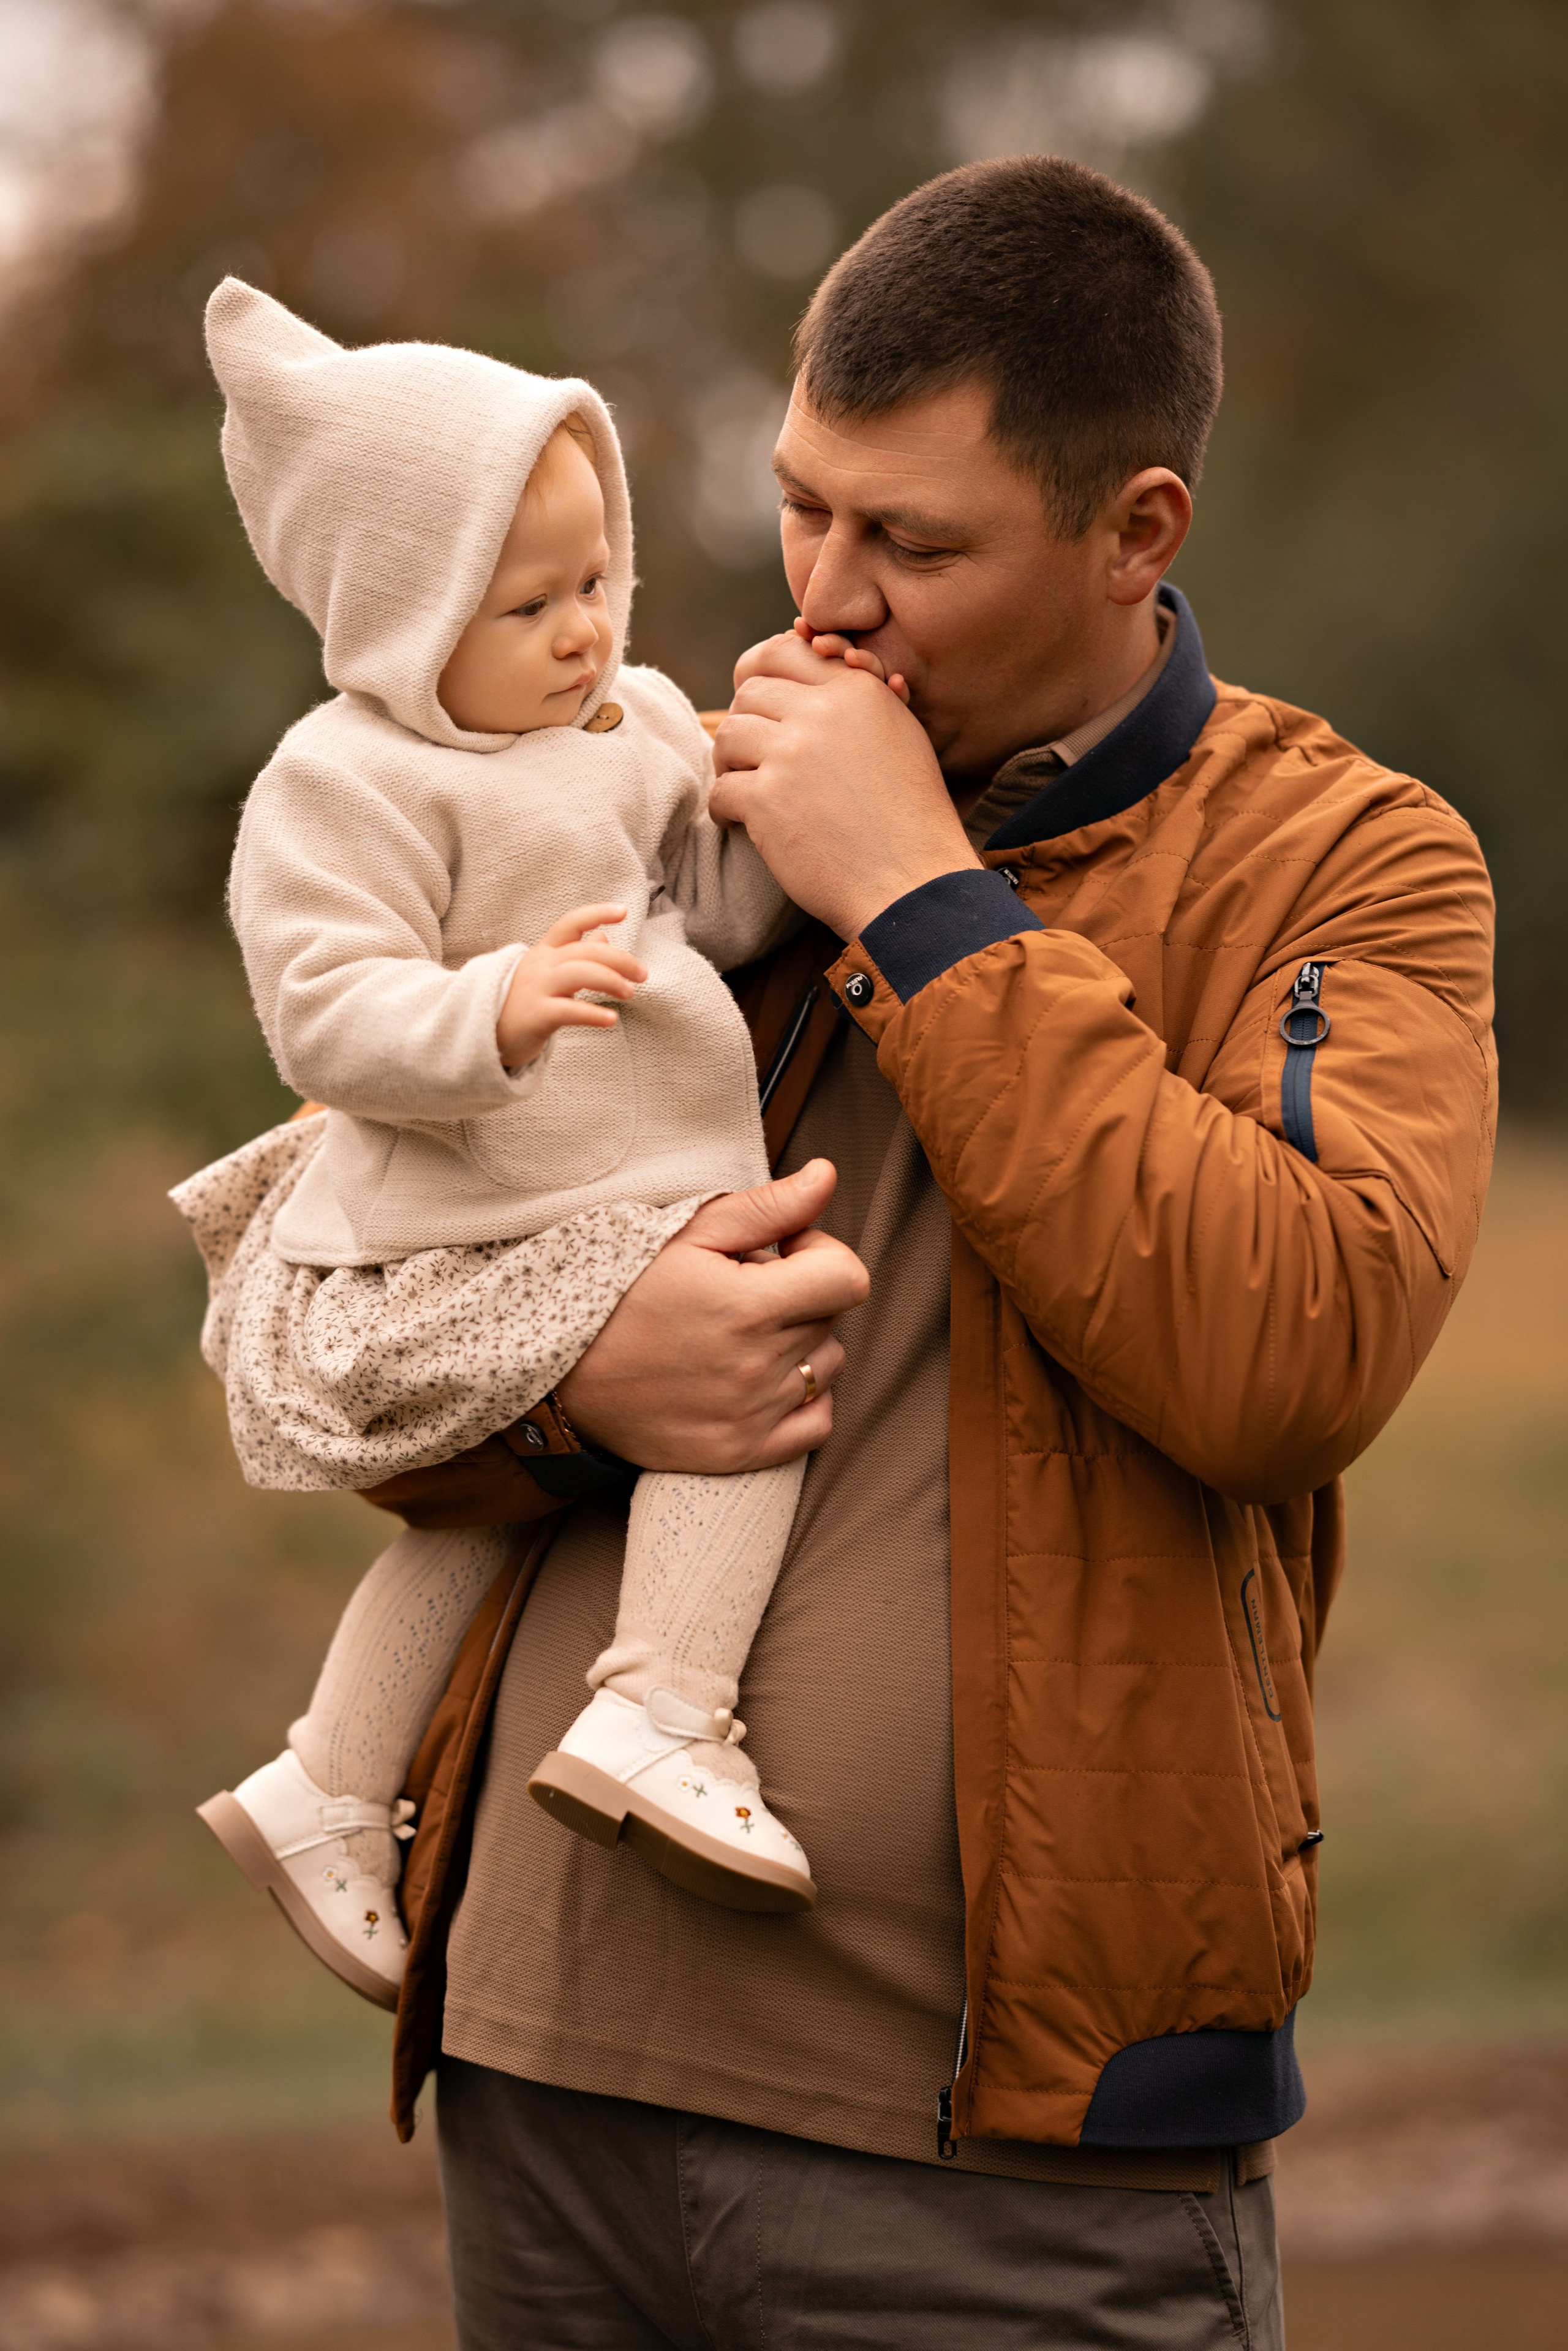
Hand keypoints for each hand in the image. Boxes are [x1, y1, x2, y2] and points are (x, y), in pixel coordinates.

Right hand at [495, 903, 646, 1069]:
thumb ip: (576, 955)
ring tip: (630, 993)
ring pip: (579, 974)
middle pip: (585, 951)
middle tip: (643, 974)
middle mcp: (540, 965)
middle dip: (619, 959)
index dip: (597, 913)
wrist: (485, 1033)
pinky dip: (593, 1014)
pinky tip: (611, 1020)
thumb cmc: (524, 1002)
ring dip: (610, 981)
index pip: (570, 923)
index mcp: (544, 952)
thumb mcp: (548, 973)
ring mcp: (536, 989)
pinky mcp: (536, 1015)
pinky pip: (569, 1011)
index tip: (624, 911)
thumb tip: (604, 936)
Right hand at [556, 1159, 868, 1471]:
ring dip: (803, 1345)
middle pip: (832, 1319)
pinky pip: (819, 1423)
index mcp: (748, 1307)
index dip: (823, 1255)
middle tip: (746, 1292)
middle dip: (801, 1296)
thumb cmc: (622, 1295)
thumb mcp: (687, 1236)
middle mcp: (757, 1367)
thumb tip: (827, 1176)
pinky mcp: (742, 1452)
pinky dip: (806, 1400)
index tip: (785, 1253)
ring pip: (829, 1367)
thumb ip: (766, 1208)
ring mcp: (752, 1416)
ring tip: (747, 1335)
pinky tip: (764, 1378)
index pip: (848, 1278)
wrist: (563, 1377)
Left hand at [711, 628, 980, 938]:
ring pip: (727, 735)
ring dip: (728, 762)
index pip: (783, 652)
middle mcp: (822, 714)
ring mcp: (791, 756)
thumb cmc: (912, 817)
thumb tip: (822, 658)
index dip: (759, 674)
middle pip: (749, 694)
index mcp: (855, 691)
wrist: (913, 882)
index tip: (758, 704)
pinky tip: (740, 823)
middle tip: (751, 756)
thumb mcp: (901, 736)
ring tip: (745, 787)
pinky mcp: (768, 801)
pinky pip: (720, 789)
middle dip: (745, 724)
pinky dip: (723, 809)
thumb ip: (860, 697)